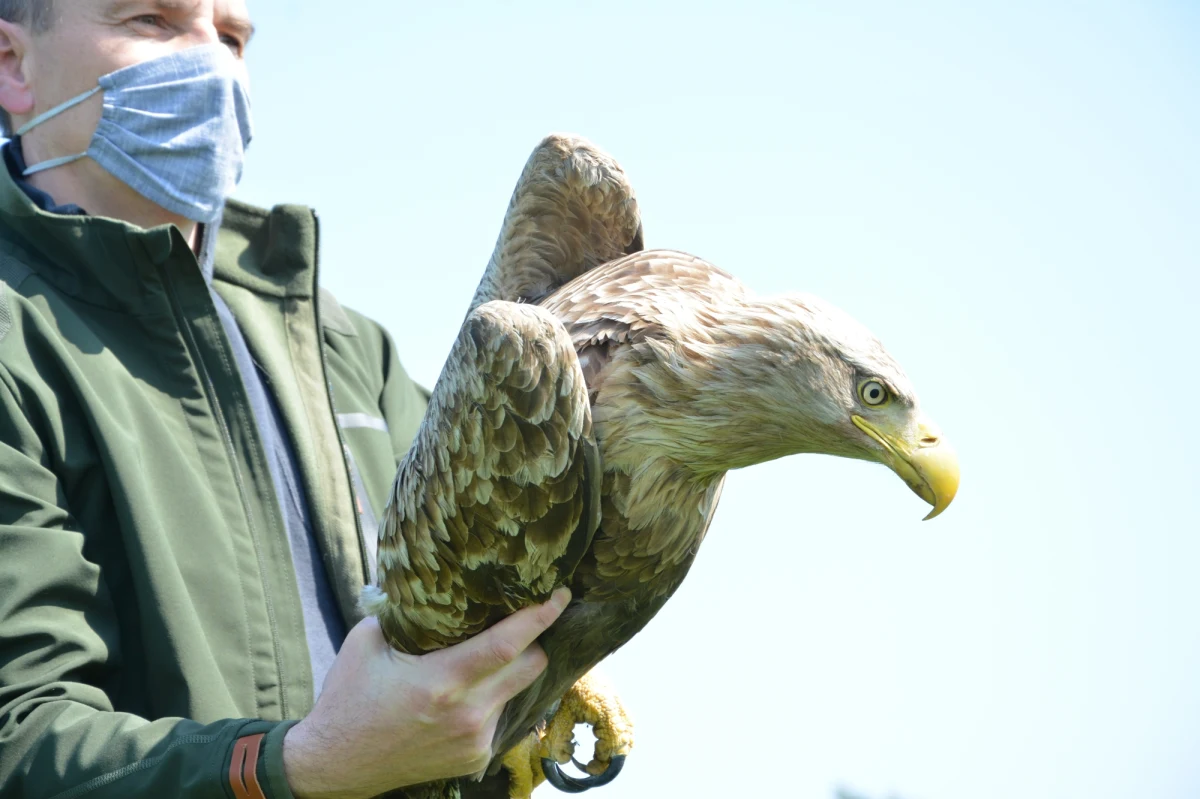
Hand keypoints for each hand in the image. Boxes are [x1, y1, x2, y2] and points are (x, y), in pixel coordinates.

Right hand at [282, 587, 570, 798]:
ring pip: (517, 692)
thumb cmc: (349, 699)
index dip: (539, 616)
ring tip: (482, 663)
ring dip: (509, 673)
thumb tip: (426, 582)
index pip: (507, 644)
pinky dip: (491, 701)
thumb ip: (401, 613)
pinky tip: (463, 698)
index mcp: (442, 681)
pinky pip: (501, 717)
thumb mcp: (366, 643)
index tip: (560, 594)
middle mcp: (467, 714)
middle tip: (526, 622)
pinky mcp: (475, 758)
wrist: (335, 764)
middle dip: (535, 640)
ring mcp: (475, 741)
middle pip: (531, 666)